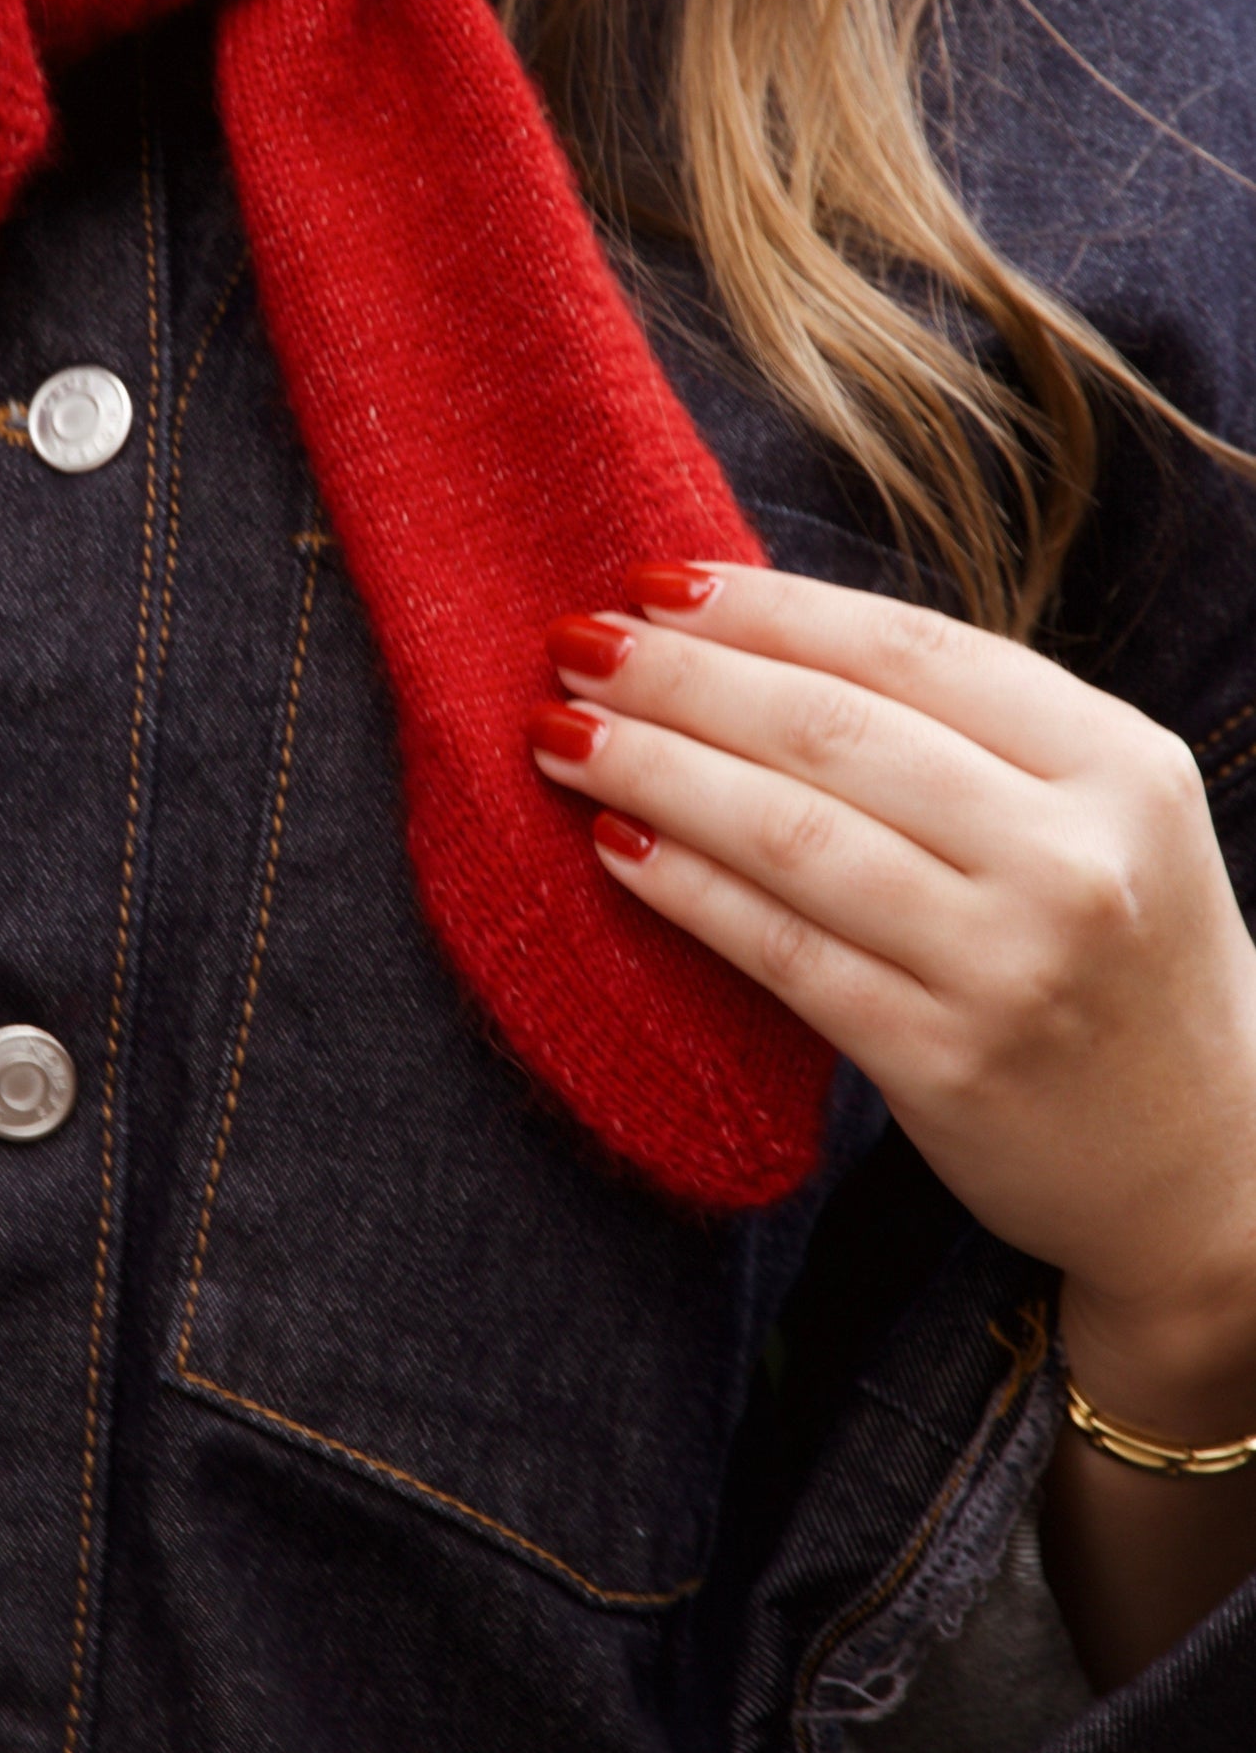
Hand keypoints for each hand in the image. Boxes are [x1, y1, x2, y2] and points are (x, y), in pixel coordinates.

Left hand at [528, 562, 1255, 1415]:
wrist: (1208, 1173)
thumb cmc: (1121, 964)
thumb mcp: (1103, 821)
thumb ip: (971, 736)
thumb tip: (752, 635)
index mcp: (1120, 765)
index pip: (913, 650)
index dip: (769, 608)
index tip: (654, 579)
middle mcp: (1076, 857)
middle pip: (836, 731)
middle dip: (684, 676)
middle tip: (572, 640)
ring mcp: (1011, 966)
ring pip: (793, 834)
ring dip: (656, 769)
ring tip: (561, 734)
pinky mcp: (945, 1063)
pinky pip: (783, 952)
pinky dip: (687, 889)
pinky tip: (613, 844)